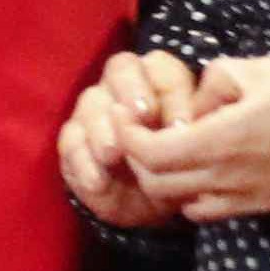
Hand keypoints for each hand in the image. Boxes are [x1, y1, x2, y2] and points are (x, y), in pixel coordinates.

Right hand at [57, 49, 198, 227]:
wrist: (154, 201)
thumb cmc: (181, 163)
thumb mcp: (197, 147)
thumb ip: (197, 128)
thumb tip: (188, 127)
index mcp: (160, 78)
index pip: (161, 69)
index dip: (171, 95)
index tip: (181, 127)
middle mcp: (124, 84)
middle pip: (121, 69)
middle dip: (131, 92)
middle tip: (141, 118)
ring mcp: (94, 108)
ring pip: (92, 103)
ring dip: (103, 130)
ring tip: (113, 156)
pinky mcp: (73, 139)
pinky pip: (71, 142)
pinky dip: (83, 162)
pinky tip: (98, 181)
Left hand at [124, 54, 269, 223]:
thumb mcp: (263, 68)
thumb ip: (214, 82)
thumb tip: (192, 104)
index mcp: (226, 139)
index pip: (148, 154)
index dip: (126, 135)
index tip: (123, 114)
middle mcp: (233, 178)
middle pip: (156, 185)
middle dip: (138, 159)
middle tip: (141, 132)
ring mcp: (251, 200)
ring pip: (182, 204)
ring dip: (166, 181)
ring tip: (173, 150)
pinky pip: (213, 212)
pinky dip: (196, 195)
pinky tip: (208, 167)